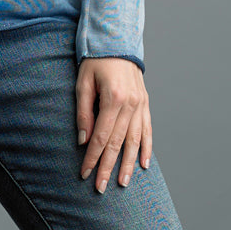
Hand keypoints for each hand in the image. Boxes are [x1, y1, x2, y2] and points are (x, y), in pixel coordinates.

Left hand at [75, 57, 151, 192]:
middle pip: (118, 143)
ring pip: (135, 141)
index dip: (92, 157)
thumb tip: (84, 141)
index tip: (85, 173)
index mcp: (114, 99)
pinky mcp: (146, 103)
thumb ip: (84, 113)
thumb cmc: (95, 61)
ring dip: (128, 164)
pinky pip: (148, 130)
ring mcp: (141, 105)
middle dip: (108, 167)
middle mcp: (131, 105)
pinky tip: (144, 164)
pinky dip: (146, 148)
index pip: (101, 137)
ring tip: (122, 183)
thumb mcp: (83, 83)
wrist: (117, 41)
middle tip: (101, 188)